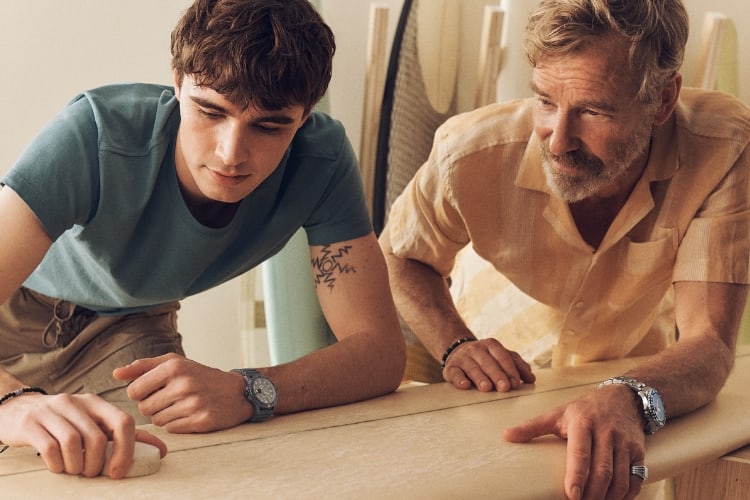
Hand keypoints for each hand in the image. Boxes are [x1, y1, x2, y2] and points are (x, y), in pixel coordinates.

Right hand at [0, 392, 165, 478]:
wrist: (17, 409)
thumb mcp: (93, 422)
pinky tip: (58, 466)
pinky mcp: (31, 423)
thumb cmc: (63, 421)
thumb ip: (124, 435)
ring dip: (77, 466)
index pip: (122, 421)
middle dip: (97, 463)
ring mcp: (52, 411)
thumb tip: (159, 449)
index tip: (118, 472)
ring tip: (75, 470)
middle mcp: (76, 403)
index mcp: (96, 403)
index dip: (126, 450)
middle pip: (97, 437)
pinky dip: (57, 464)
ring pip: (74, 443)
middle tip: (92, 473)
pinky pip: (49, 448)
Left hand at [114, 353, 250, 432]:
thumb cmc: (200, 375)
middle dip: (153, 405)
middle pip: (144, 408)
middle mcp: (184, 385)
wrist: (236, 391)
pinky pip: (171, 429)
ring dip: (164, 416)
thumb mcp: (175, 363)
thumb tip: (115, 374)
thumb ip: (143, 366)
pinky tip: (189, 414)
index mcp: (174, 367)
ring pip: (157, 420)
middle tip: (170, 399)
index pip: (134, 390)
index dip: (141, 392)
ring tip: (181, 406)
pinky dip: (177, 424)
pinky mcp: (201, 421)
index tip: (154, 390)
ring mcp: (193, 404)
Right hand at [442, 338, 534, 391]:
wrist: (458, 352)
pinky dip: (459, 379)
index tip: (517, 383)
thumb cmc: (485, 358)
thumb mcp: (501, 357)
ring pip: (472, 367)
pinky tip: (465, 386)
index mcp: (491, 345)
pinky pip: (455, 373)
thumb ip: (517, 365)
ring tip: (487, 388)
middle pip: (488, 362)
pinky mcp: (450, 367)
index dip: (510, 369)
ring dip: (480, 378)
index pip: (502, 356)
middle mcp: (476, 349)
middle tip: (505, 388)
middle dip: (497, 375)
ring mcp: (462, 358)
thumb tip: (531, 378)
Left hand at [503, 387, 645, 499]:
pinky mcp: (639, 451)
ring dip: (608, 497)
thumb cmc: (585, 409)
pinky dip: (627, 494)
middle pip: (602, 470)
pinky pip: (635, 478)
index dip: (576, 475)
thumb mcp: (557, 413)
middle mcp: (606, 432)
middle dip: (592, 493)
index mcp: (583, 422)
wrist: (624, 398)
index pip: (580, 453)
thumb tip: (505, 436)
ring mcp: (625, 442)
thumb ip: (532, 426)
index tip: (571, 494)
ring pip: (620, 478)